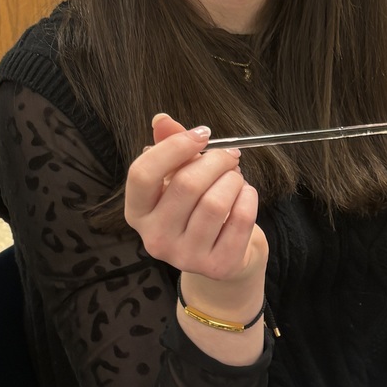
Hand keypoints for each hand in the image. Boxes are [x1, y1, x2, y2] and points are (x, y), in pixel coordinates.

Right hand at [124, 113, 267, 296]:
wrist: (222, 256)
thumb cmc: (196, 209)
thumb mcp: (178, 178)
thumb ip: (169, 147)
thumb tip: (162, 119)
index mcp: (137, 213)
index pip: (142, 174)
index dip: (174, 147)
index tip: (202, 134)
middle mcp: (154, 238)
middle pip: (186, 185)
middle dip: (215, 160)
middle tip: (229, 156)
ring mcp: (185, 257)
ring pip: (215, 202)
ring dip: (233, 179)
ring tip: (235, 177)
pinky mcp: (217, 266)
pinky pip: (240, 219)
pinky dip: (248, 198)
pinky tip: (245, 195)